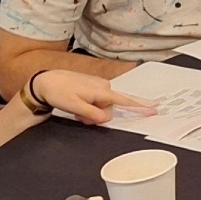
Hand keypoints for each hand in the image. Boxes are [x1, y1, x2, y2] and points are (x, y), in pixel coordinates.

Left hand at [32, 70, 154, 125]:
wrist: (46, 81)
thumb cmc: (58, 93)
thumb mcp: (75, 107)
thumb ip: (92, 114)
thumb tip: (105, 118)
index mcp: (101, 91)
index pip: (125, 101)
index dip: (140, 107)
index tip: (154, 109)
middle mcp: (103, 86)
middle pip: (110, 108)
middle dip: (98, 116)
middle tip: (80, 117)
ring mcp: (98, 85)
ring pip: (103, 106)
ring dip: (92, 112)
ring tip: (77, 110)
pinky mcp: (93, 86)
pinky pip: (98, 100)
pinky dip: (90, 106)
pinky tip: (78, 104)